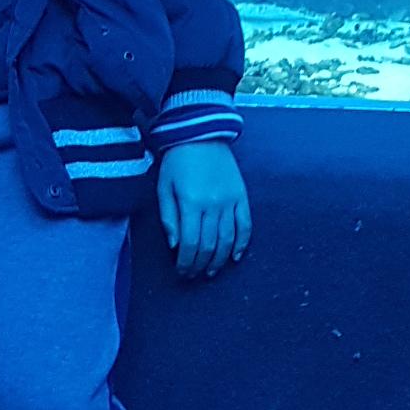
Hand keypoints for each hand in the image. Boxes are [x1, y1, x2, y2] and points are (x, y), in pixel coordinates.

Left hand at [157, 141, 250, 278]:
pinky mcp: (241, 196)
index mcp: (191, 203)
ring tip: (210, 271)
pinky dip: (242, 243)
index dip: (185, 262)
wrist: (201, 134)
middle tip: (192, 275)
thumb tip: (175, 245)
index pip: (189, 243)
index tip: (181, 272)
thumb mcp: (164, 187)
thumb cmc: (177, 161)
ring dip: (219, 260)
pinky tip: (236, 256)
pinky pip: (245, 225)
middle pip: (209, 245)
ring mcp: (230, 201)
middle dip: (199, 264)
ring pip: (228, 239)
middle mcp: (213, 204)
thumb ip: (168, 217)